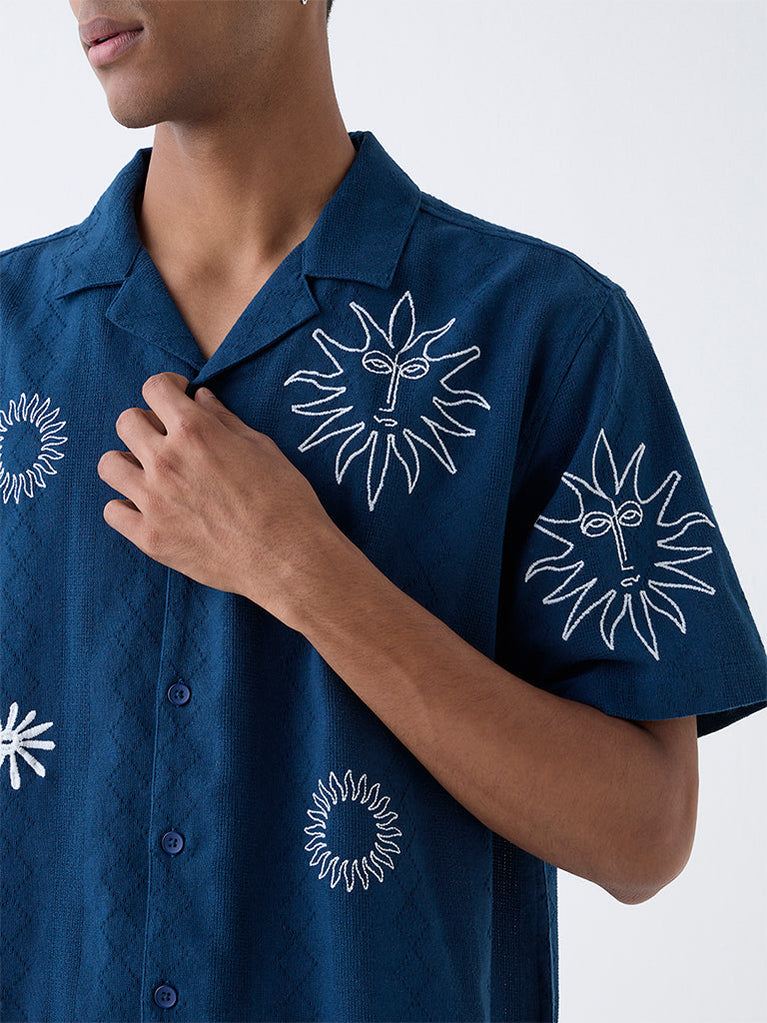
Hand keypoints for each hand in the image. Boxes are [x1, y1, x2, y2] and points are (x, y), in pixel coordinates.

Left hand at [97, 372, 336, 617]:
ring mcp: (153, 500)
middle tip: (166, 437)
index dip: (166, 387)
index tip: (176, 396)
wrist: (288, 558)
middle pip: (126, 422)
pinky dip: (126, 506)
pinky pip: (113, 511)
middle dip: (146, 422)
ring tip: (150, 473)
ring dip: (129, 462)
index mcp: (195, 431)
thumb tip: (200, 399)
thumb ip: (225, 420)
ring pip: (110, 465)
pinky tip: (147, 508)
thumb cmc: (286, 500)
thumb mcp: (262, 447)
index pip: (154, 388)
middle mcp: (166, 460)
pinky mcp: (150, 537)